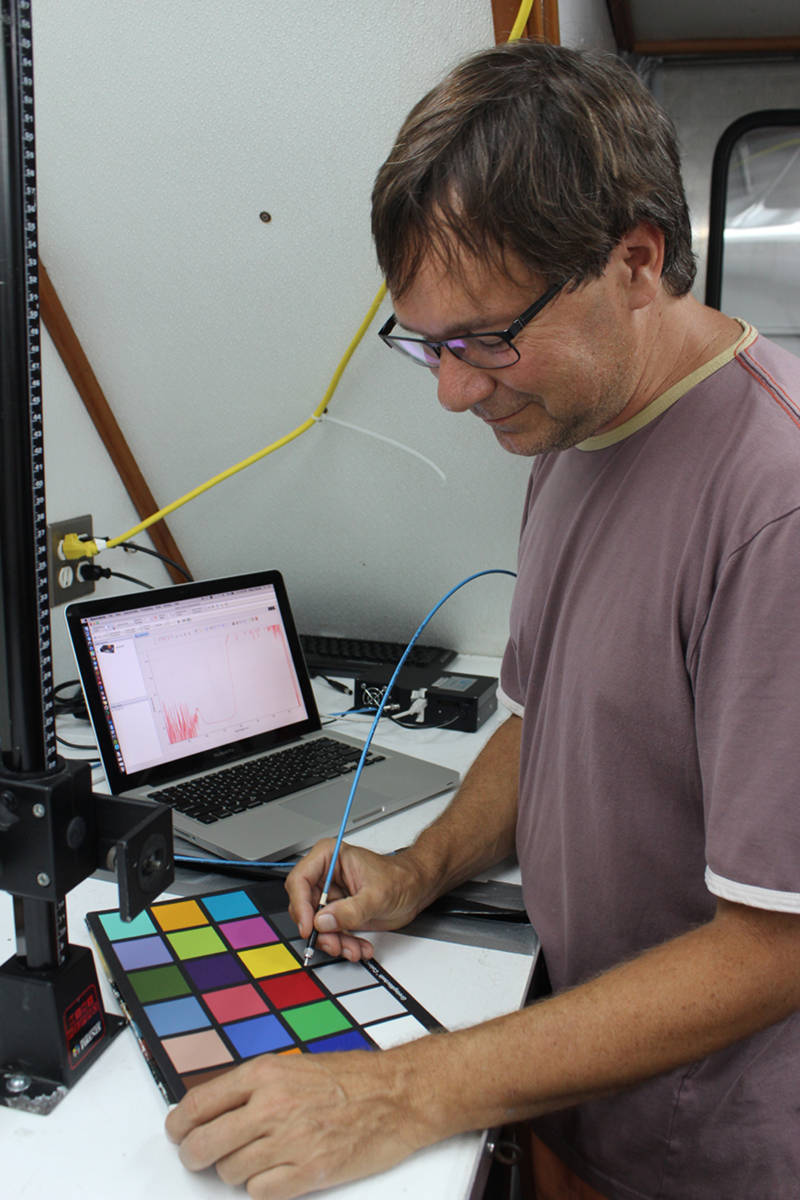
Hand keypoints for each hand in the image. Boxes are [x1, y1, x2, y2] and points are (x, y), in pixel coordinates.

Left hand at [164, 1043, 431, 1199]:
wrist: (396, 1095)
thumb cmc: (351, 1078)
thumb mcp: (294, 1066)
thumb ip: (253, 1087)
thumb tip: (213, 1109)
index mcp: (264, 1074)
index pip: (198, 1104)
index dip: (179, 1123)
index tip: (177, 1131)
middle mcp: (270, 1106)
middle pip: (203, 1144)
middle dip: (194, 1155)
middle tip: (198, 1156)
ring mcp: (288, 1141)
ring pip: (228, 1172)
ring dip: (235, 1170)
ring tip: (256, 1158)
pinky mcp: (307, 1173)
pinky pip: (258, 1193)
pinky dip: (261, 1187)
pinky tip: (275, 1173)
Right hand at [285, 840, 429, 960]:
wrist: (416, 889)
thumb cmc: (401, 878)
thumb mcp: (377, 895)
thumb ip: (350, 910)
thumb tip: (323, 921)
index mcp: (330, 857)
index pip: (299, 880)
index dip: (300, 905)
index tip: (309, 926)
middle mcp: (326, 876)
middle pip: (304, 906)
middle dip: (320, 930)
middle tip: (334, 943)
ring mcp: (331, 896)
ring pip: (316, 925)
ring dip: (334, 941)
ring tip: (353, 948)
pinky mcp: (338, 913)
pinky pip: (330, 933)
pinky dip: (343, 944)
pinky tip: (358, 946)